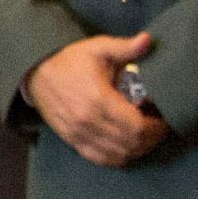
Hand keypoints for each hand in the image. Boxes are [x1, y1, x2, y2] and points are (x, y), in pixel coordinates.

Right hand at [27, 31, 167, 168]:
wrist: (35, 72)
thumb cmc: (69, 60)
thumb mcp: (97, 48)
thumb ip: (125, 47)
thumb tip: (148, 40)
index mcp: (98, 100)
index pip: (137, 127)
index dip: (156, 128)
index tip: (163, 119)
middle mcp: (88, 121)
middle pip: (131, 143)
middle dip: (151, 139)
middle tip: (158, 127)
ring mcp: (78, 133)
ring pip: (118, 155)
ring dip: (137, 149)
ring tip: (144, 136)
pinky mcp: (71, 140)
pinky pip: (100, 158)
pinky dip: (118, 157)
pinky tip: (125, 147)